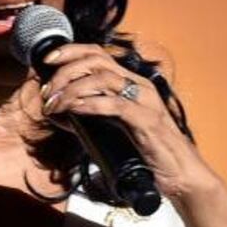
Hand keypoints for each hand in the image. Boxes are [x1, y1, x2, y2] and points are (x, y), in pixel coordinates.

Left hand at [37, 44, 220, 200]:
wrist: (180, 173)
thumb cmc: (148, 152)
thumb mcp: (115, 129)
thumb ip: (91, 117)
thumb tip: (59, 114)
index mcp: (132, 83)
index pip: (98, 54)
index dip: (70, 52)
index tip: (47, 60)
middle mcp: (139, 85)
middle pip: (96, 60)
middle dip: (65, 71)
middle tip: (47, 91)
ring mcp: (144, 101)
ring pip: (102, 78)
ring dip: (72, 89)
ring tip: (54, 104)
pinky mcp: (146, 120)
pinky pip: (114, 105)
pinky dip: (89, 104)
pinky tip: (74, 110)